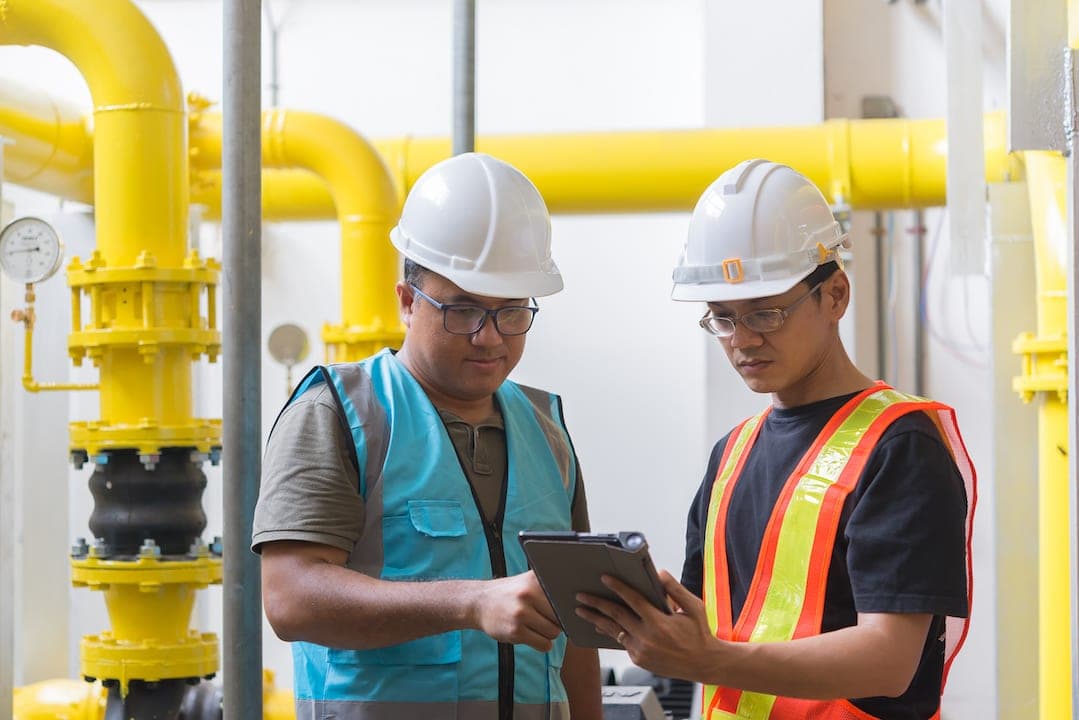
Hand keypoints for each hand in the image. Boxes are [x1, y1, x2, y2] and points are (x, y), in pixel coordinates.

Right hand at [473, 570, 562, 650]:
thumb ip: (547, 587)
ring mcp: (521, 614)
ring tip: (536, 627)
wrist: (478, 603)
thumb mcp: (526, 581)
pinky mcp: (516, 632)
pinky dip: (541, 644)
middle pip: (560, 617)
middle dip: (556, 622)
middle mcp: (528, 594)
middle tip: (545, 620)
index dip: (566, 607)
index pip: (563, 598)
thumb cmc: (508, 593)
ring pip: (553, 632)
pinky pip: (543, 645)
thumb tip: (576, 602)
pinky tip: (530, 635)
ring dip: (548, 634)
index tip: (565, 610)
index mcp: (534, 580)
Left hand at [575, 570, 717, 680]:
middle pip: (616, 615)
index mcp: (660, 623)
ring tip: (581, 611)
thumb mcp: (694, 607)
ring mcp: (641, 651)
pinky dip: (611, 632)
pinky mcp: (639, 660)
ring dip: (596, 620)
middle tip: (581, 596)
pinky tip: (601, 625)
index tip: (604, 578)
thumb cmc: (699, 633)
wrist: (704, 664)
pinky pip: (622, 642)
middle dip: (596, 604)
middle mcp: (647, 638)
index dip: (617, 587)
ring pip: (614, 631)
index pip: (633, 600)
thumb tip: (659, 573)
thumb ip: (675, 589)